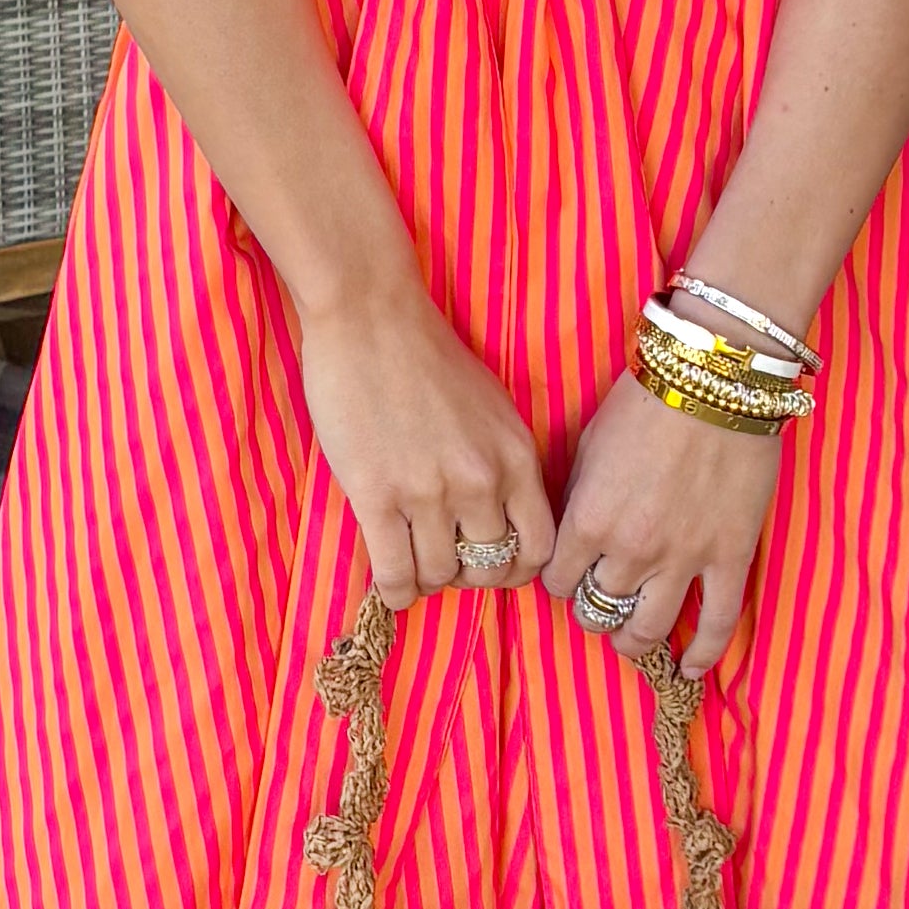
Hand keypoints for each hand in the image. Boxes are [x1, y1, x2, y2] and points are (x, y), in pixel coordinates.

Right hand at [294, 279, 553, 601]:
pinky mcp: (377, 497)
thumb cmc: (428, 356)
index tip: (491, 563)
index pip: (539, 548)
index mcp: (517, 458)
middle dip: (468, 577)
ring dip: (426, 580)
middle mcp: (482, 481)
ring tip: (412, 565)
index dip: (515, 570)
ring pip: (440, 575)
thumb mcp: (494, 408)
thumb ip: (503, 463)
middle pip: (490, 569)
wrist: (370, 317)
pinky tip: (390, 584)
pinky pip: (394, 573)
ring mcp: (429, 492)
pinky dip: (394, 590)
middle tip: (447, 564)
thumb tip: (499, 517)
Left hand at [547, 376, 781, 678]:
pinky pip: (717, 623)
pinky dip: (703, 654)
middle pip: (598, 610)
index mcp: (587, 520)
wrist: (716, 378)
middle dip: (594, 611)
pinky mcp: (730, 557)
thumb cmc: (646, 399)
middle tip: (601, 602)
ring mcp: (683, 559)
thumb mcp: (589, 444)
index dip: (561, 580)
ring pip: (648, 629)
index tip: (570, 574)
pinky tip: (689, 669)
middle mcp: (630, 550)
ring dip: (634, 640)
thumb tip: (573, 532)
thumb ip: (577, 497)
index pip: (558, 582)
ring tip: (632, 639)